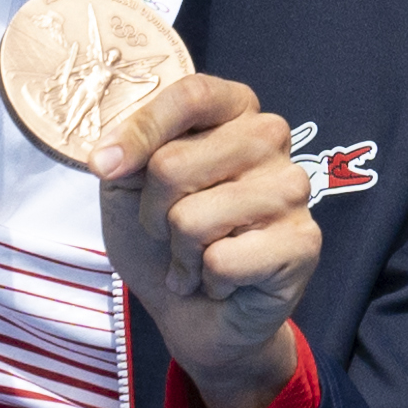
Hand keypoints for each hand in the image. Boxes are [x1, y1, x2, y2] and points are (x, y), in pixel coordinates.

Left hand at [93, 72, 318, 407]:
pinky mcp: (304, 241)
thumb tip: (108, 157)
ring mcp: (293, 188)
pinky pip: (222, 260)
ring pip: (192, 218)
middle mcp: (271, 139)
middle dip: (153, 212)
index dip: (139, 131)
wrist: (191, 312)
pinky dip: (206, 280)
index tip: (103, 167)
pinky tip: (221, 280)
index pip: (190, 94)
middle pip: (174, 163)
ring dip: (179, 252)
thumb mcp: (128, 182)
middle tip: (170, 231)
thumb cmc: (164, 239)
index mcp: (234, 110)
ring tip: (196, 257)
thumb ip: (125, 151)